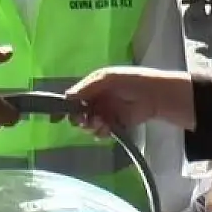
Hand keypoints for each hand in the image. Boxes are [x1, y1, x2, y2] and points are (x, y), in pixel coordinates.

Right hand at [65, 67, 193, 136]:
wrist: (155, 96)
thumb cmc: (130, 81)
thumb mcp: (105, 79)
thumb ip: (85, 88)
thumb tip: (66, 98)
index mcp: (93, 86)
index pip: (73, 98)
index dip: (64, 108)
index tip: (56, 119)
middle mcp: (97, 101)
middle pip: (79, 114)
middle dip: (79, 119)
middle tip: (85, 120)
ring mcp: (106, 114)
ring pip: (89, 125)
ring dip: (92, 126)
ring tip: (101, 123)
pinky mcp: (116, 126)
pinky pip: (102, 132)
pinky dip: (102, 132)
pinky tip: (108, 129)